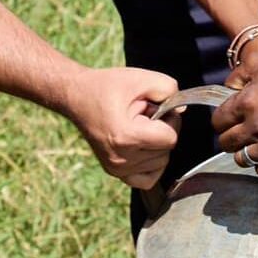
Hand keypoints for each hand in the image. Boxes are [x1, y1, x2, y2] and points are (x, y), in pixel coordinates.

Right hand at [68, 66, 178, 187]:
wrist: (76, 97)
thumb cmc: (106, 87)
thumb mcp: (139, 78)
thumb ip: (168, 89)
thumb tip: (181, 109)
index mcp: (126, 136)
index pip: (170, 139)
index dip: (170, 120)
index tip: (156, 108)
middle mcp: (121, 158)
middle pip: (166, 151)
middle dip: (161, 130)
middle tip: (144, 115)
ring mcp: (116, 168)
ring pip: (160, 163)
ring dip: (156, 145)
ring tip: (138, 126)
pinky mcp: (114, 172)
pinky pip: (148, 179)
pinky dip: (152, 164)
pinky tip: (143, 146)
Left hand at [213, 47, 257, 173]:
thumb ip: (236, 76)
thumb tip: (227, 91)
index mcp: (247, 102)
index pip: (217, 122)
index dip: (220, 119)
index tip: (228, 118)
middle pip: (226, 143)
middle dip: (229, 136)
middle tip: (239, 131)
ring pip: (243, 159)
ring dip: (244, 151)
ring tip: (252, 142)